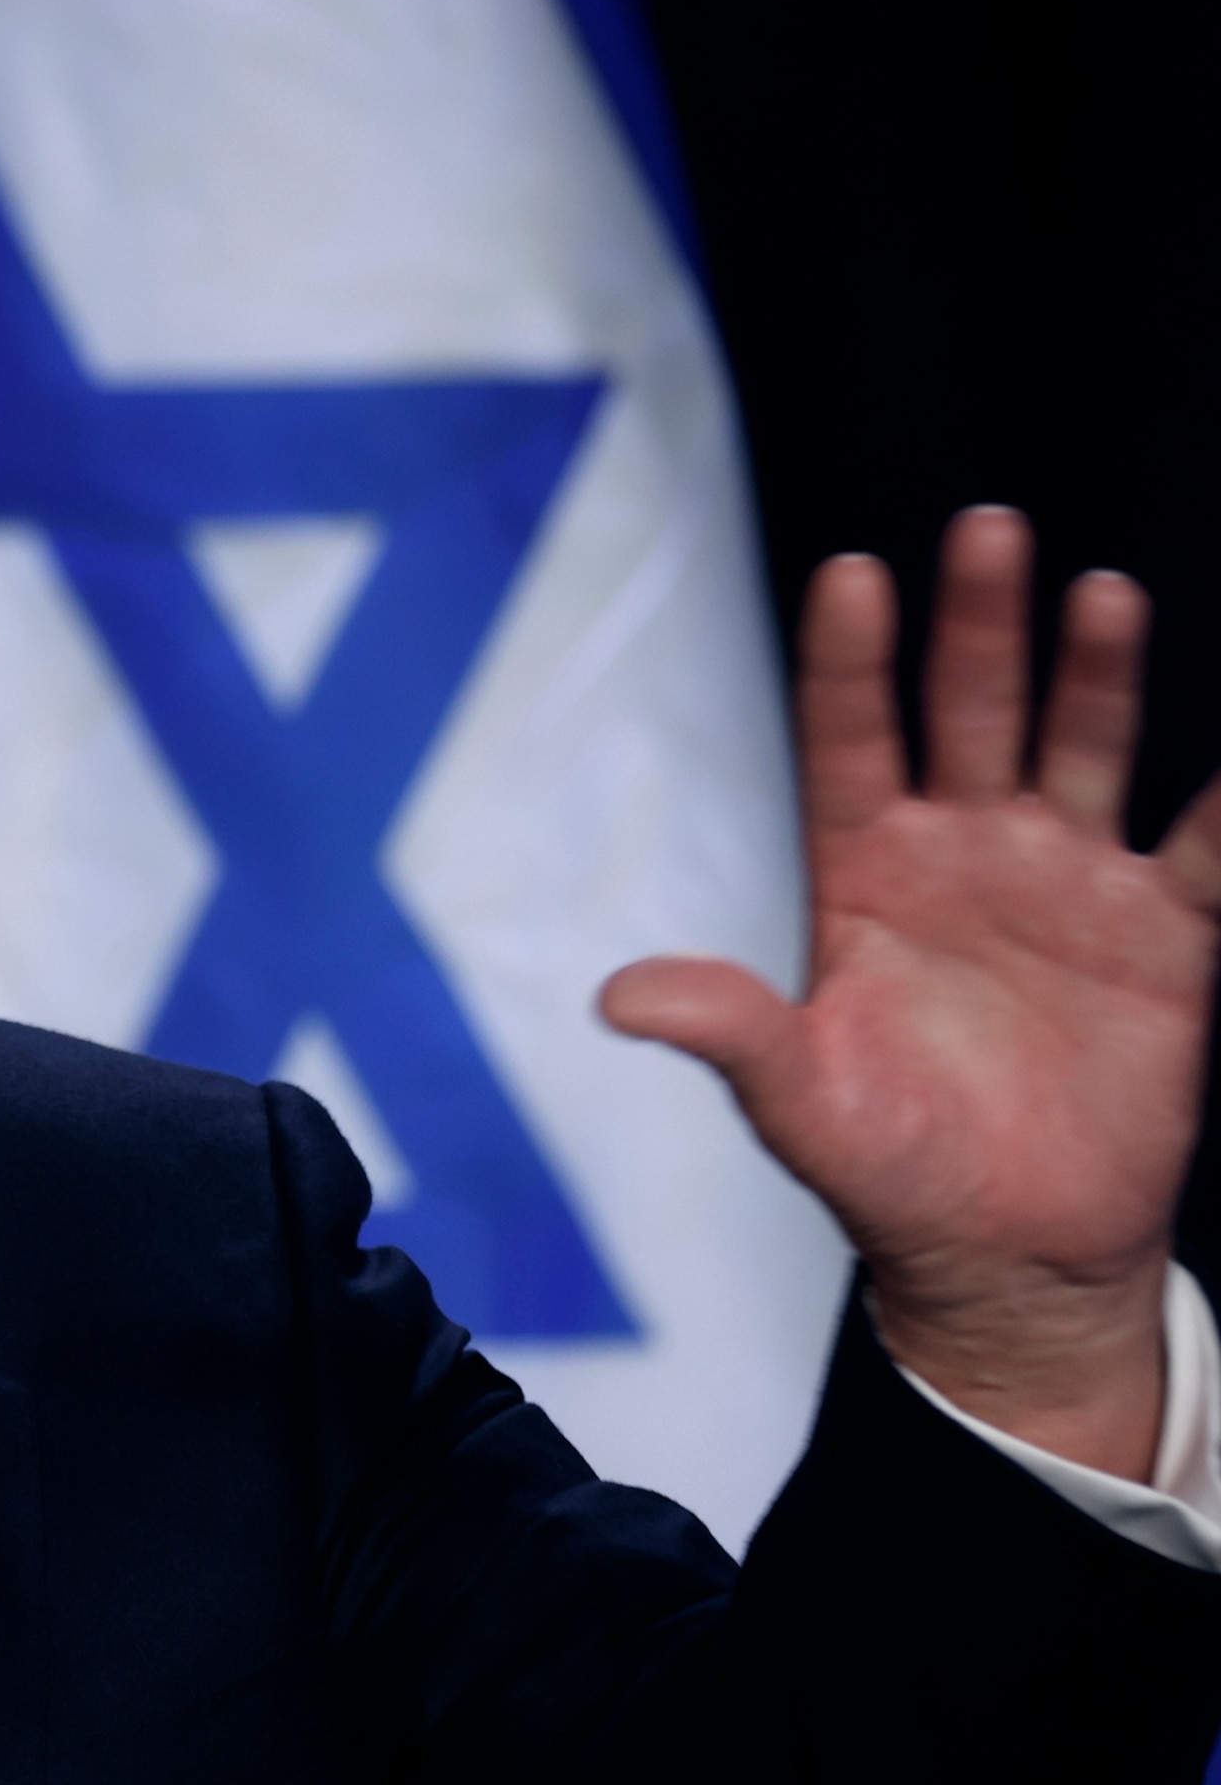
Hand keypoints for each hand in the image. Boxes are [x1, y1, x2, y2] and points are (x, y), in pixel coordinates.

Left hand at [603, 506, 1220, 1478]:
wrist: (1005, 1254)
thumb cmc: (887, 1170)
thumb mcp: (797, 1103)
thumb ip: (729, 1035)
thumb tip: (621, 998)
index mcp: (866, 876)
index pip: (848, 740)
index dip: (847, 663)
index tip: (848, 573)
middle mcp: (967, 854)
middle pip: (969, 713)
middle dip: (978, 626)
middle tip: (987, 530)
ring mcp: (1069, 883)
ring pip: (1084, 748)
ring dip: (1094, 675)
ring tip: (1100, 595)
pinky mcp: (1165, 937)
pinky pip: (1209, 848)